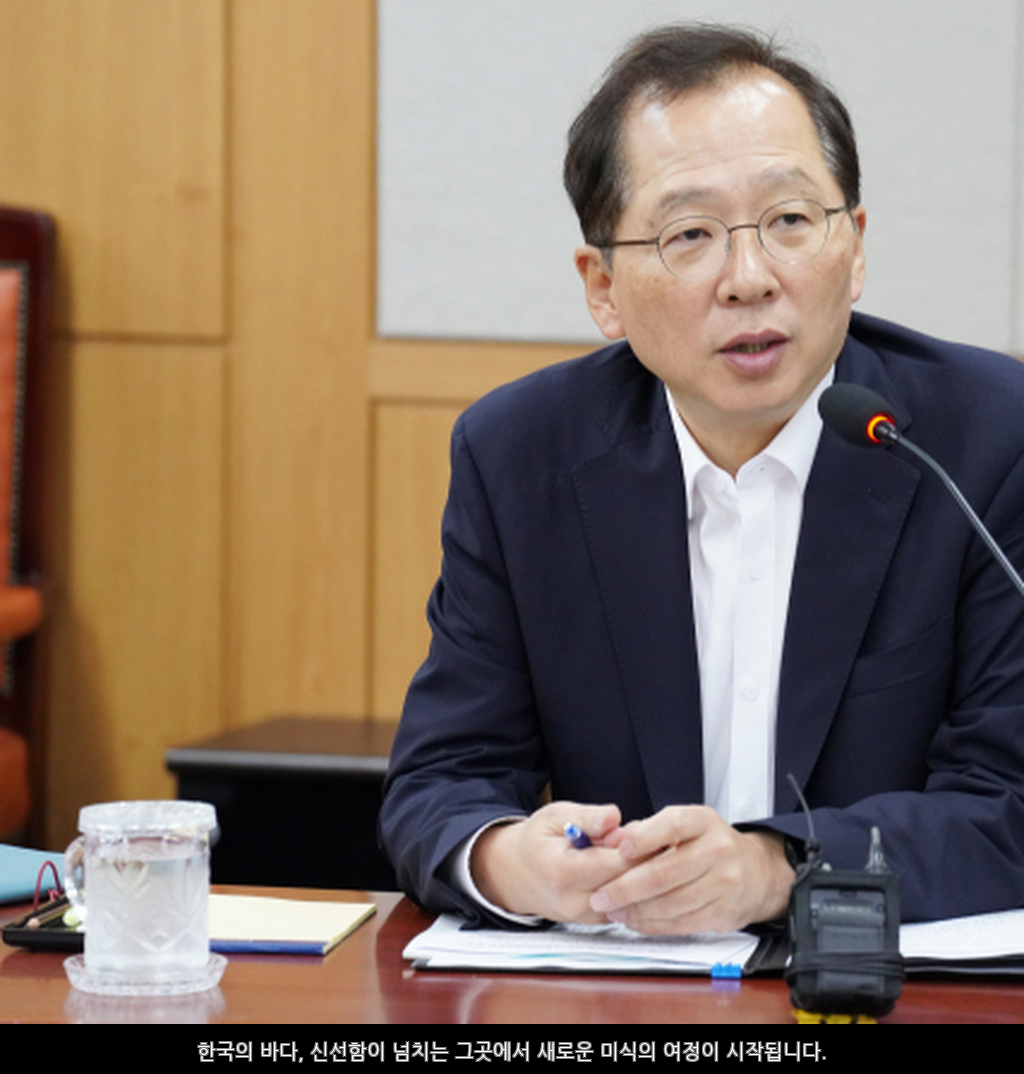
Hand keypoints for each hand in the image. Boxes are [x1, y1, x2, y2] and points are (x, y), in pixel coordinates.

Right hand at [470, 802, 631, 922]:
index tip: (642, 829)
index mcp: (564, 872)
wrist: (516, 875)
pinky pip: (625, 903)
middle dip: (641, 858)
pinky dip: (629, 884)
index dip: (636, 845)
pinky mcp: (596, 922)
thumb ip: (587, 817)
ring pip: (631, 896)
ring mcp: (586, 916)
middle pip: (629, 882)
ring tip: (628, 851)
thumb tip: (614, 817)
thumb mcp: (555, 816)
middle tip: (641, 837)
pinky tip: (621, 867)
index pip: (617, 863)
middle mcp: (576, 901)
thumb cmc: (536, 842)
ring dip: (637, 873)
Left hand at [588, 806, 793, 934]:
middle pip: (665, 872)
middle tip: (600, 895)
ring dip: (636, 910)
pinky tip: (635, 921)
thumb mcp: (682, 825)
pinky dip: (653, 924)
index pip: (673, 825)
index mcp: (702, 821)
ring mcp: (724, 882)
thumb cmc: (706, 844)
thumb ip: (646, 830)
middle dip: (626, 888)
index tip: (620, 850)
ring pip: (671, 903)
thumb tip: (611, 840)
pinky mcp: (724, 912)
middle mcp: (717, 849)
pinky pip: (681, 923)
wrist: (755, 871)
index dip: (644, 837)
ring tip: (613, 910)